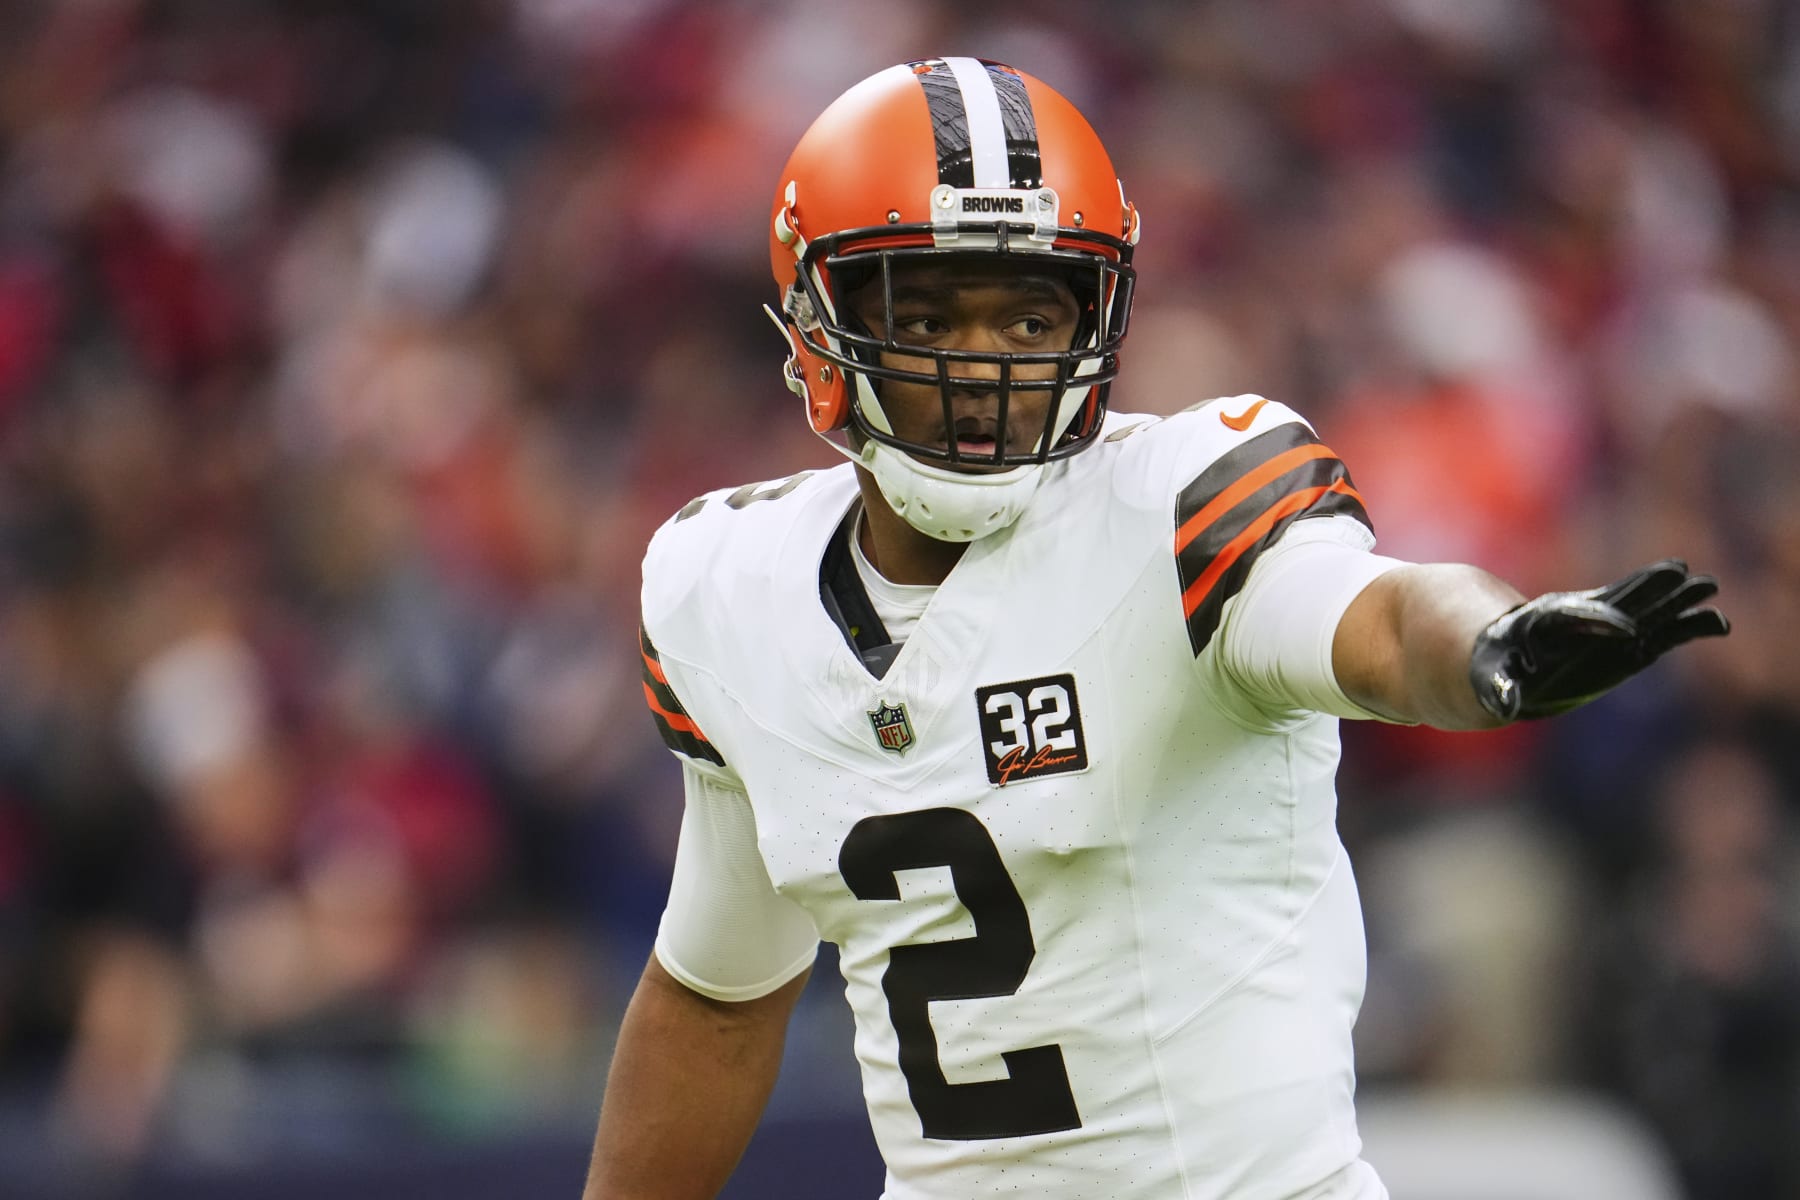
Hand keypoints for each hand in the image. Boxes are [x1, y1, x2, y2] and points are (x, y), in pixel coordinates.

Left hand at [1468, 559, 1729, 720]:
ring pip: (1646, 610)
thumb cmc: (1497, 665)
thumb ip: (1499, 690)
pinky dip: (1687, 627)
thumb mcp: (1490, 679)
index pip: (1575, 617)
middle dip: (1646, 590)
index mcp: (1546, 621)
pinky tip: (1718, 622)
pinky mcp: (1629, 644)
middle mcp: (1583, 618)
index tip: (1628, 630)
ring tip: (1709, 586)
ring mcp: (1610, 628)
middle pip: (1618, 600)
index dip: (1600, 621)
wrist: (1511, 654)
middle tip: (1678, 572)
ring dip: (1675, 600)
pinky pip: (1662, 633)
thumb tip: (1502, 707)